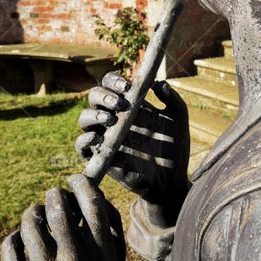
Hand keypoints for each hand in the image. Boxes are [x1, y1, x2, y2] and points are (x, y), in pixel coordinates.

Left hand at [1, 176, 125, 260]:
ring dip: (31, 214)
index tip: (74, 180)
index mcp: (101, 254)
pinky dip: (13, 239)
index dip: (80, 184)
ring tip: (33, 216)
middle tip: (51, 197)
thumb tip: (89, 196)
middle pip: (58, 207)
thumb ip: (107, 232)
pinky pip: (10, 252)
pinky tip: (18, 239)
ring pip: (30, 225)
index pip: (90, 202)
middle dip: (53, 196)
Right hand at [76, 73, 189, 214]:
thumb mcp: (178, 119)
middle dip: (103, 95)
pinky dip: (84, 140)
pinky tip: (96, 137)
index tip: (127, 87)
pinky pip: (81, 147)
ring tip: (110, 119)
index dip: (114, 81)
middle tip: (119, 103)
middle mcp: (114, 117)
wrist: (171, 179)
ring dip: (93, 115)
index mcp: (129, 104)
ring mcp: (105, 137)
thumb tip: (158, 82)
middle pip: (94, 97)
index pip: (111, 84)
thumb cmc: (174, 147)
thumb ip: (172, 98)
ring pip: (85, 119)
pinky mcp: (100, 157)